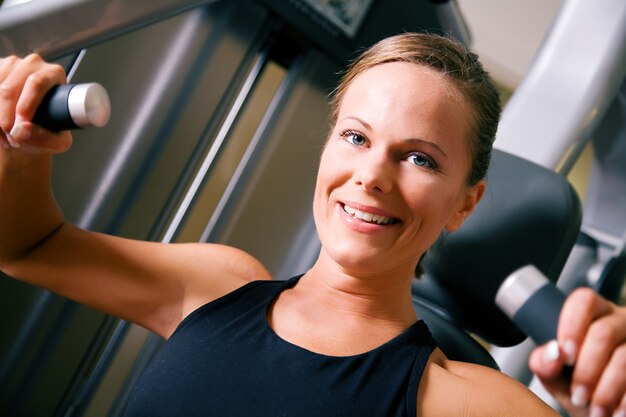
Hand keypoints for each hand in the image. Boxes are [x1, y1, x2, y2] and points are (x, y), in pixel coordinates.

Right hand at [0, 54, 71, 153]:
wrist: (29, 128)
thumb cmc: (47, 131)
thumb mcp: (57, 141)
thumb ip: (44, 138)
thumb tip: (21, 130)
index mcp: (54, 74)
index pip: (37, 83)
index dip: (25, 106)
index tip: (20, 127)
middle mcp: (31, 64)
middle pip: (9, 89)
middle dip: (6, 119)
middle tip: (13, 139)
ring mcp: (9, 64)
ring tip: (6, 136)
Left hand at [529, 287, 625, 416]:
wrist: (607, 414)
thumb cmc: (582, 390)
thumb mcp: (558, 378)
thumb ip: (545, 364)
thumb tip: (552, 352)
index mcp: (593, 316)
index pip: (583, 301)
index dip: (572, 326)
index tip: (565, 356)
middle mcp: (620, 322)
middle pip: (603, 333)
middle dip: (587, 370)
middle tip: (578, 395)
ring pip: (624, 357)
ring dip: (607, 390)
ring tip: (596, 410)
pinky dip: (625, 399)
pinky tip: (617, 411)